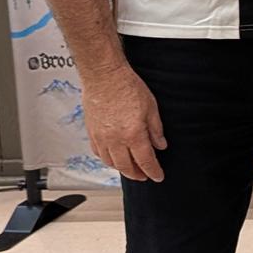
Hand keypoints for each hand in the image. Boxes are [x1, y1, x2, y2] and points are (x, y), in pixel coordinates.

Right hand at [83, 63, 166, 182]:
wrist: (104, 76)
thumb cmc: (127, 86)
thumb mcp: (151, 107)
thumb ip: (156, 130)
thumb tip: (160, 145)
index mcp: (133, 135)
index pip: (145, 161)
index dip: (153, 172)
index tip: (158, 176)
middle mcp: (115, 140)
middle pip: (126, 167)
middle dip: (137, 175)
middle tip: (145, 176)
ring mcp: (101, 137)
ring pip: (111, 163)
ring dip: (122, 169)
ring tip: (130, 169)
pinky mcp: (91, 132)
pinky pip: (98, 153)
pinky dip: (107, 159)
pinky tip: (113, 158)